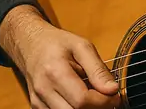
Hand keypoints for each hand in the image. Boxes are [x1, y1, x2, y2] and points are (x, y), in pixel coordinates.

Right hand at [0, 5, 120, 108]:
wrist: (30, 45)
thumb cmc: (57, 44)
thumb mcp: (82, 46)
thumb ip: (98, 69)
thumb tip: (113, 89)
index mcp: (55, 72)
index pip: (82, 100)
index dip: (103, 102)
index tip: (115, 95)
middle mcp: (43, 90)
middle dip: (96, 108)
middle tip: (106, 97)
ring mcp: (38, 101)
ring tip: (93, 96)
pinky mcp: (37, 107)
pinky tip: (79, 99)